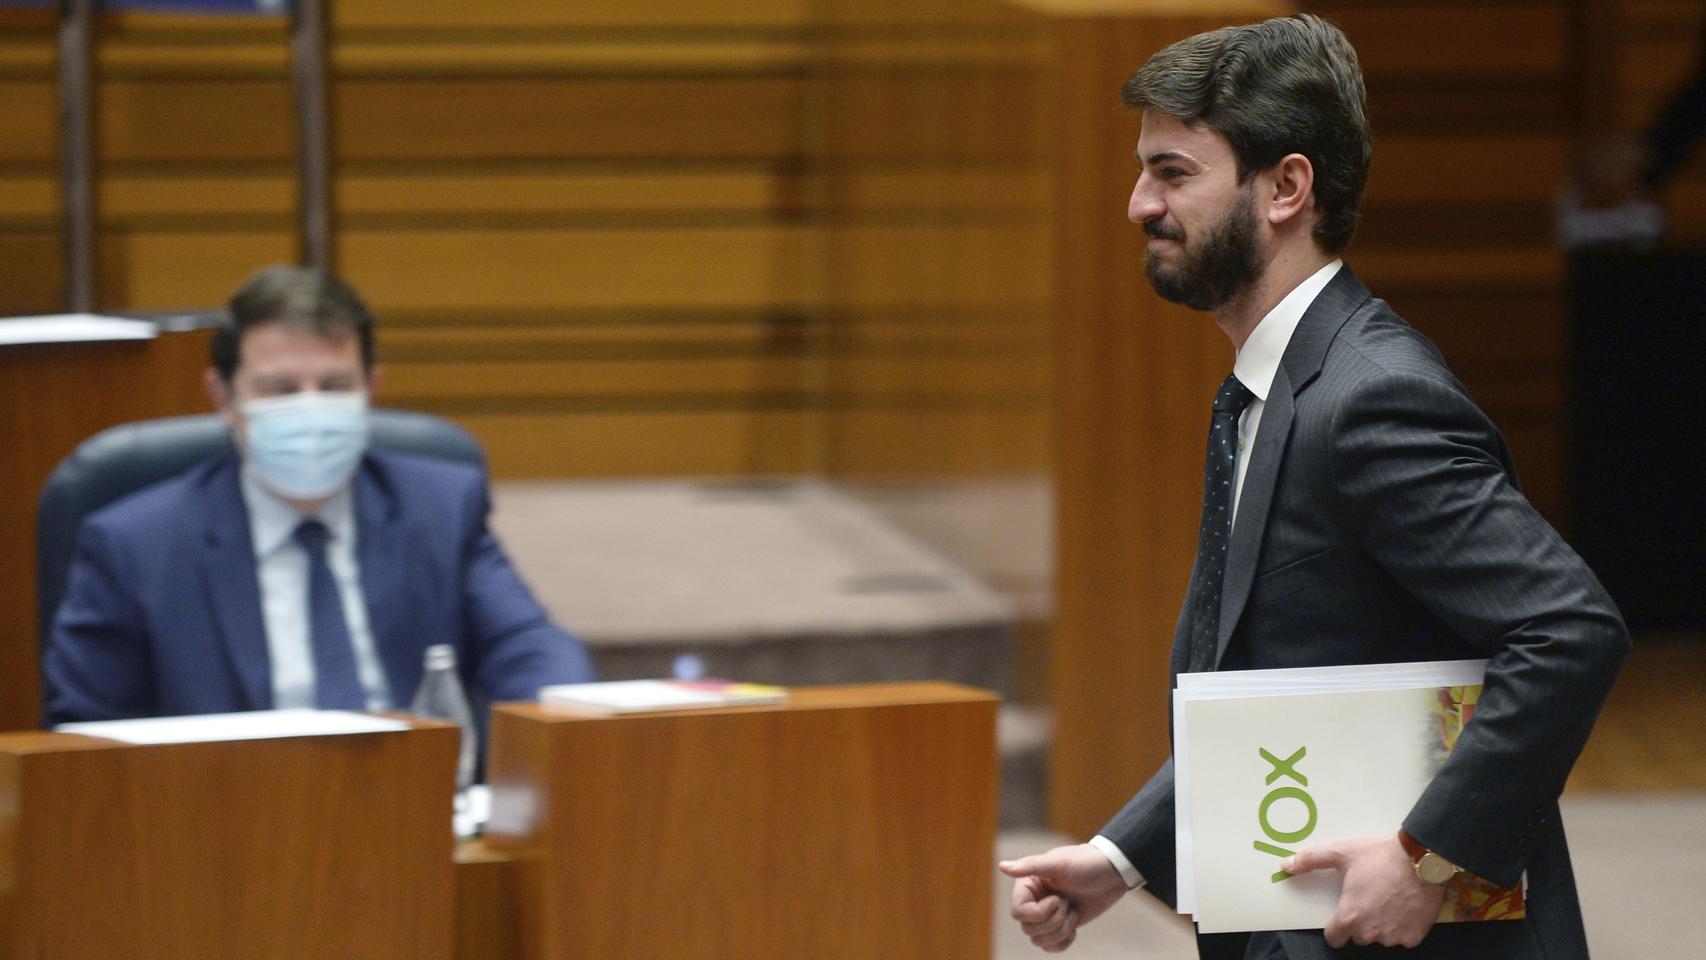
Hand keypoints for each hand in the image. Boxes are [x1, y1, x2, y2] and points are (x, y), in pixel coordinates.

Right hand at [998, 843, 1126, 952]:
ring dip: (1060, 931)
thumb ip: (1030, 866)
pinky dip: (1062, 942)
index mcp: (1028, 886)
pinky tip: (1074, 928)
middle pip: (1028, 929)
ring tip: (1073, 913)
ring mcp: (1047, 916)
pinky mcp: (1060, 927)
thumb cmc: (1085, 863)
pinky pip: (1050, 947)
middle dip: (1053, 921)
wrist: (1112, 874)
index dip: (1038, 913)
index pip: (1018, 912)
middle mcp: (1034, 901)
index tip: (1058, 899)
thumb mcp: (1059, 863)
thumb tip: (1001, 866)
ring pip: (1039, 940)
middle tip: (1068, 903)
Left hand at [1281, 834, 1444, 948]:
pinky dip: (1402, 926)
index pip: (1334, 938)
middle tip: (1369, 897)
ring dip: (1381, 924)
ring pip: (1381, 937)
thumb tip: (1285, 866)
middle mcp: (1370, 933)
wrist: (1422, 858)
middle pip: (1358, 936)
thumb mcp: (1341, 852)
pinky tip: (1404, 905)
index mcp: (1350, 917)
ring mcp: (1394, 937)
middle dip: (1361, 922)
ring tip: (1388, 898)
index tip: (1345, 912)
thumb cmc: (1379, 855)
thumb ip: (1310, 860)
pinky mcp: (1415, 936)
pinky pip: (1403, 937)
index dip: (1337, 926)